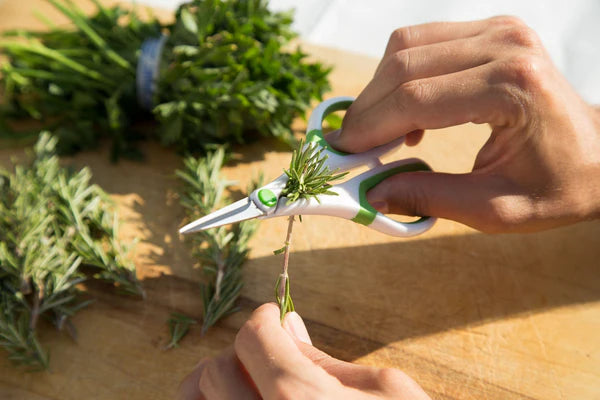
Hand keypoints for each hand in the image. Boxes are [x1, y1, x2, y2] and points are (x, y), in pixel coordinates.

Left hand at [178, 303, 430, 399]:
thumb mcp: (384, 390)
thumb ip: (324, 359)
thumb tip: (287, 324)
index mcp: (299, 399)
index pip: (252, 337)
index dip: (263, 318)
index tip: (273, 318)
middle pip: (216, 369)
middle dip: (241, 350)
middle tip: (267, 353)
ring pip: (195, 399)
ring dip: (214, 380)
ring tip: (244, 378)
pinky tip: (237, 398)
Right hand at [328, 16, 599, 232]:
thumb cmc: (559, 185)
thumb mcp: (496, 209)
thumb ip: (430, 199)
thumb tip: (372, 194)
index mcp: (513, 87)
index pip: (416, 98)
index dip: (370, 126)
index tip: (341, 151)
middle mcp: (506, 45)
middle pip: (404, 64)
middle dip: (367, 108)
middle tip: (349, 145)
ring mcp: (500, 31)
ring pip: (407, 46)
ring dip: (380, 89)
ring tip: (378, 134)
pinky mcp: (492, 31)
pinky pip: (424, 43)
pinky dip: (400, 76)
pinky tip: (406, 113)